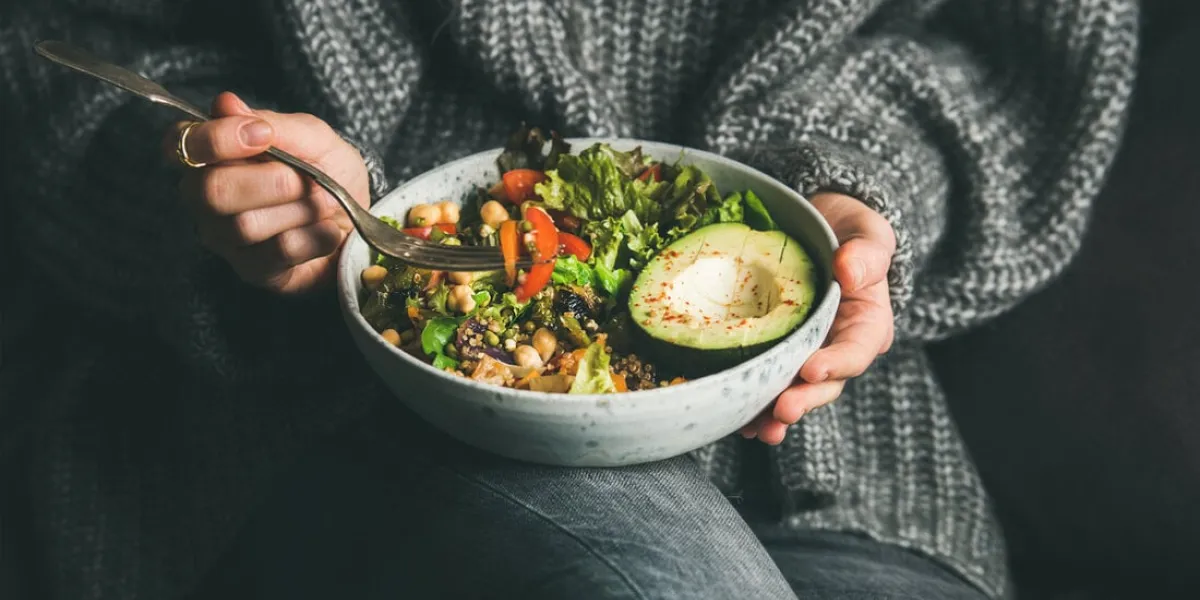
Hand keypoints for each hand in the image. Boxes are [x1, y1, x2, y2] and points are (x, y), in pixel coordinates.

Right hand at [164, 91, 369, 292]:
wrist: (361, 218)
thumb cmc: (328, 172)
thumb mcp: (313, 138)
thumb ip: (273, 123)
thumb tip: (225, 103)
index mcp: (211, 156)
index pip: (181, 144)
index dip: (216, 139)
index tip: (263, 135)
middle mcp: (205, 198)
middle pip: (211, 191)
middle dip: (272, 181)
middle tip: (307, 178)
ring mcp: (225, 239)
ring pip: (246, 225)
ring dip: (301, 209)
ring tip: (323, 204)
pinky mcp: (253, 271)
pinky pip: (278, 253)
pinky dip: (315, 236)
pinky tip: (328, 231)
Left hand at [740, 192, 896, 444]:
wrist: (818, 230)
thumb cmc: (847, 233)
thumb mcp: (867, 233)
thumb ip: (866, 253)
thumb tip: (850, 271)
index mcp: (866, 324)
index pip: (856, 350)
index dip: (836, 365)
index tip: (811, 370)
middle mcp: (836, 348)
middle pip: (824, 384)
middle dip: (803, 400)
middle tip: (781, 411)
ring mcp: (806, 355)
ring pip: (794, 392)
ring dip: (775, 414)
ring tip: (757, 429)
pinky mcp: (777, 355)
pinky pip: (766, 382)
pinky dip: (751, 401)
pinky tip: (735, 418)